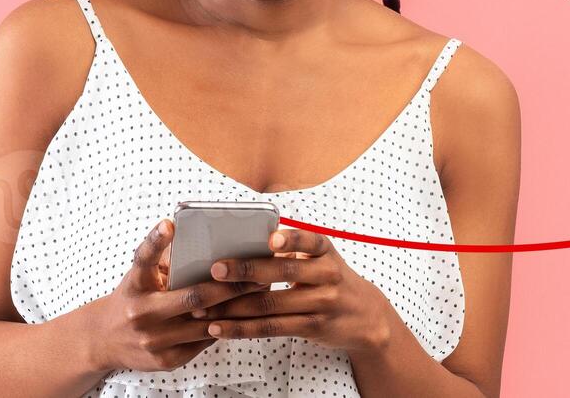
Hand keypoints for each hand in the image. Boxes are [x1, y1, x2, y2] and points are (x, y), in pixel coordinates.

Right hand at [82, 218, 273, 371]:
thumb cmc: (134, 298)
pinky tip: (243, 316)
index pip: (143, 259)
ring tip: (260, 292)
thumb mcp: (141, 277)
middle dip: (231, 285)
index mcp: (135, 285)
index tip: (170, 224)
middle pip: (194, 297)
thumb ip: (164, 260)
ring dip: (236, 308)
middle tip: (259, 273)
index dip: (156, 241)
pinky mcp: (165, 359)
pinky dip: (224, 327)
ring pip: (205, 323)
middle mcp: (140, 312)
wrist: (103, 340)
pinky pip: (204, 341)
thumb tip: (203, 238)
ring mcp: (152, 339)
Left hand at [196, 227, 394, 354]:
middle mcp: (327, 275)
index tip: (270, 240)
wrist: (365, 316)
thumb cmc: (331, 281)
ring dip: (233, 306)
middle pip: (283, 272)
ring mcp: (322, 303)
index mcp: (325, 252)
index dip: (291, 240)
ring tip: (203, 308)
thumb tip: (244, 245)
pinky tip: (219, 328)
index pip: (310, 241)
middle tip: (215, 270)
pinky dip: (242, 329)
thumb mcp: (322, 260)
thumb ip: (292, 251)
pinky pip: (271, 328)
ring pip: (271, 304)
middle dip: (245, 271)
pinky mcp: (313, 327)